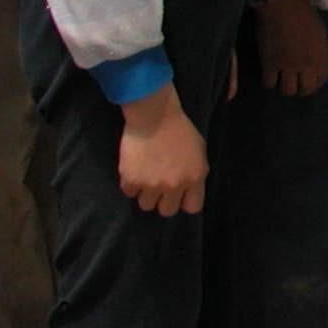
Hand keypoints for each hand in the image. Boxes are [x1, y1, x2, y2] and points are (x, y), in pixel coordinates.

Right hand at [118, 85, 208, 217]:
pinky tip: (134, 169)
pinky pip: (129, 193)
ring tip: (146, 176)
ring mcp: (152, 184)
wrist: (155, 116)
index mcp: (195, 177)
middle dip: (163, 200)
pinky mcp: (131, 180)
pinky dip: (130, 184)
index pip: (192, 208)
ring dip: (145, 193)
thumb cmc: (179, 130)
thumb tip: (189, 191)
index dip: (184, 201)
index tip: (179, 195)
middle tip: (159, 186)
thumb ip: (195, 174)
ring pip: (146, 205)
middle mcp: (174, 184)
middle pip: (167, 211)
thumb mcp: (198, 151)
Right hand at [255, 0, 327, 96]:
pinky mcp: (270, 64)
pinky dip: (269, 82)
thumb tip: (314, 61)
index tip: (309, 83)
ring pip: (287, 90)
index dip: (315, 84)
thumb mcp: (320, 34)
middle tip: (294, 85)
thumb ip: (318, 50)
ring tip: (281, 82)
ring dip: (284, 88)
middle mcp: (306, 64)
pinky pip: (269, 83)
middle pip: (305, 89)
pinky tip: (269, 75)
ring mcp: (288, 66)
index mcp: (321, 56)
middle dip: (300, 90)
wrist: (284, 6)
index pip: (321, 80)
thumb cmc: (304, 15)